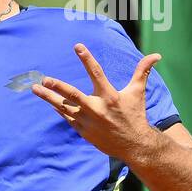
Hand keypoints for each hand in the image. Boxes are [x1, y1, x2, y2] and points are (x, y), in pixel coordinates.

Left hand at [31, 43, 161, 161]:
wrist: (134, 144)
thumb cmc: (135, 115)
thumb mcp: (138, 93)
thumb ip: (142, 72)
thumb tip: (156, 55)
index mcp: (110, 96)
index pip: (96, 73)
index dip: (87, 59)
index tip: (77, 46)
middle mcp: (96, 108)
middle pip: (72, 95)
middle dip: (56, 87)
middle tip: (43, 79)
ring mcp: (87, 121)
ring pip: (64, 107)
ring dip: (49, 98)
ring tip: (35, 88)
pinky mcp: (82, 131)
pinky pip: (67, 117)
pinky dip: (59, 109)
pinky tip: (50, 102)